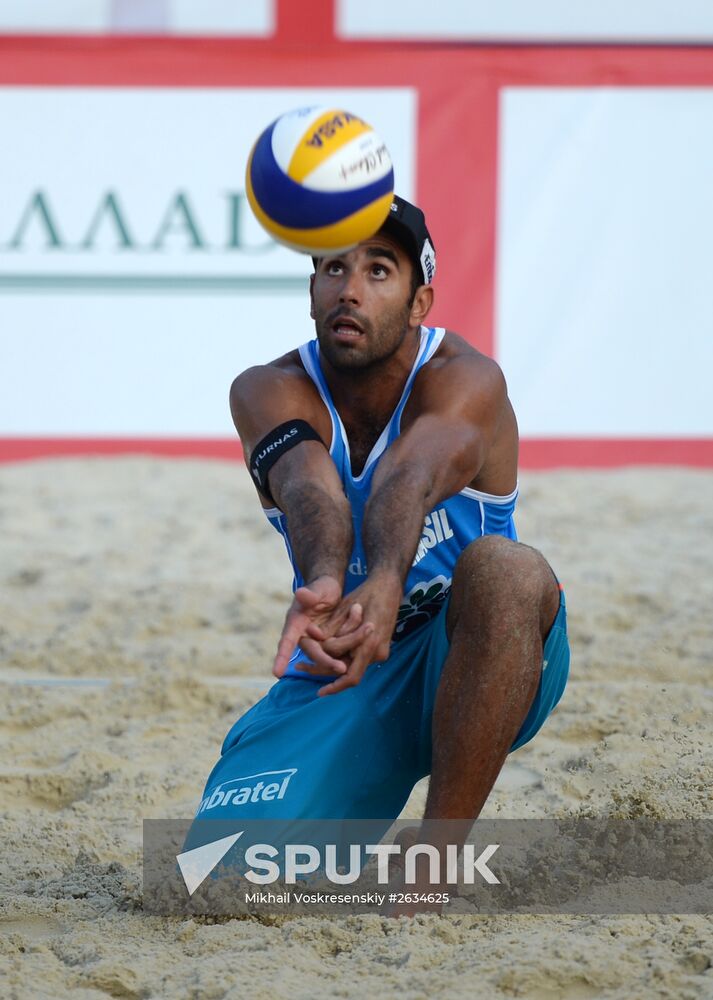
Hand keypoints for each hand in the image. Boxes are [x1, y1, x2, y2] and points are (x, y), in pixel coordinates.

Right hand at [272, 575, 371, 677]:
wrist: (333, 590)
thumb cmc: (321, 587)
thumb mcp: (318, 588)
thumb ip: (310, 594)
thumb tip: (300, 593)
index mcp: (295, 623)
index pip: (287, 641)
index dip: (282, 657)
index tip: (277, 673)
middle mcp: (304, 636)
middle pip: (313, 653)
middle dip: (327, 662)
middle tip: (342, 668)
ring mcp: (317, 643)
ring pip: (328, 655)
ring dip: (342, 654)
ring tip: (355, 657)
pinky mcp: (330, 645)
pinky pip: (337, 653)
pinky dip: (349, 651)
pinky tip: (360, 655)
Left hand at [316, 570, 402, 696]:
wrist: (389, 586)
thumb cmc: (367, 594)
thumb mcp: (345, 609)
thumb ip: (332, 628)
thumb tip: (315, 641)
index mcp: (369, 644)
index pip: (351, 676)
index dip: (334, 687)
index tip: (319, 693)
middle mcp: (377, 652)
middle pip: (347, 672)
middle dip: (324, 672)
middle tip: (301, 667)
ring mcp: (380, 651)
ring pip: (351, 665)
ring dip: (331, 663)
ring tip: (306, 660)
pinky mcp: (378, 648)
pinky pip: (358, 658)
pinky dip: (341, 656)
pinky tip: (325, 650)